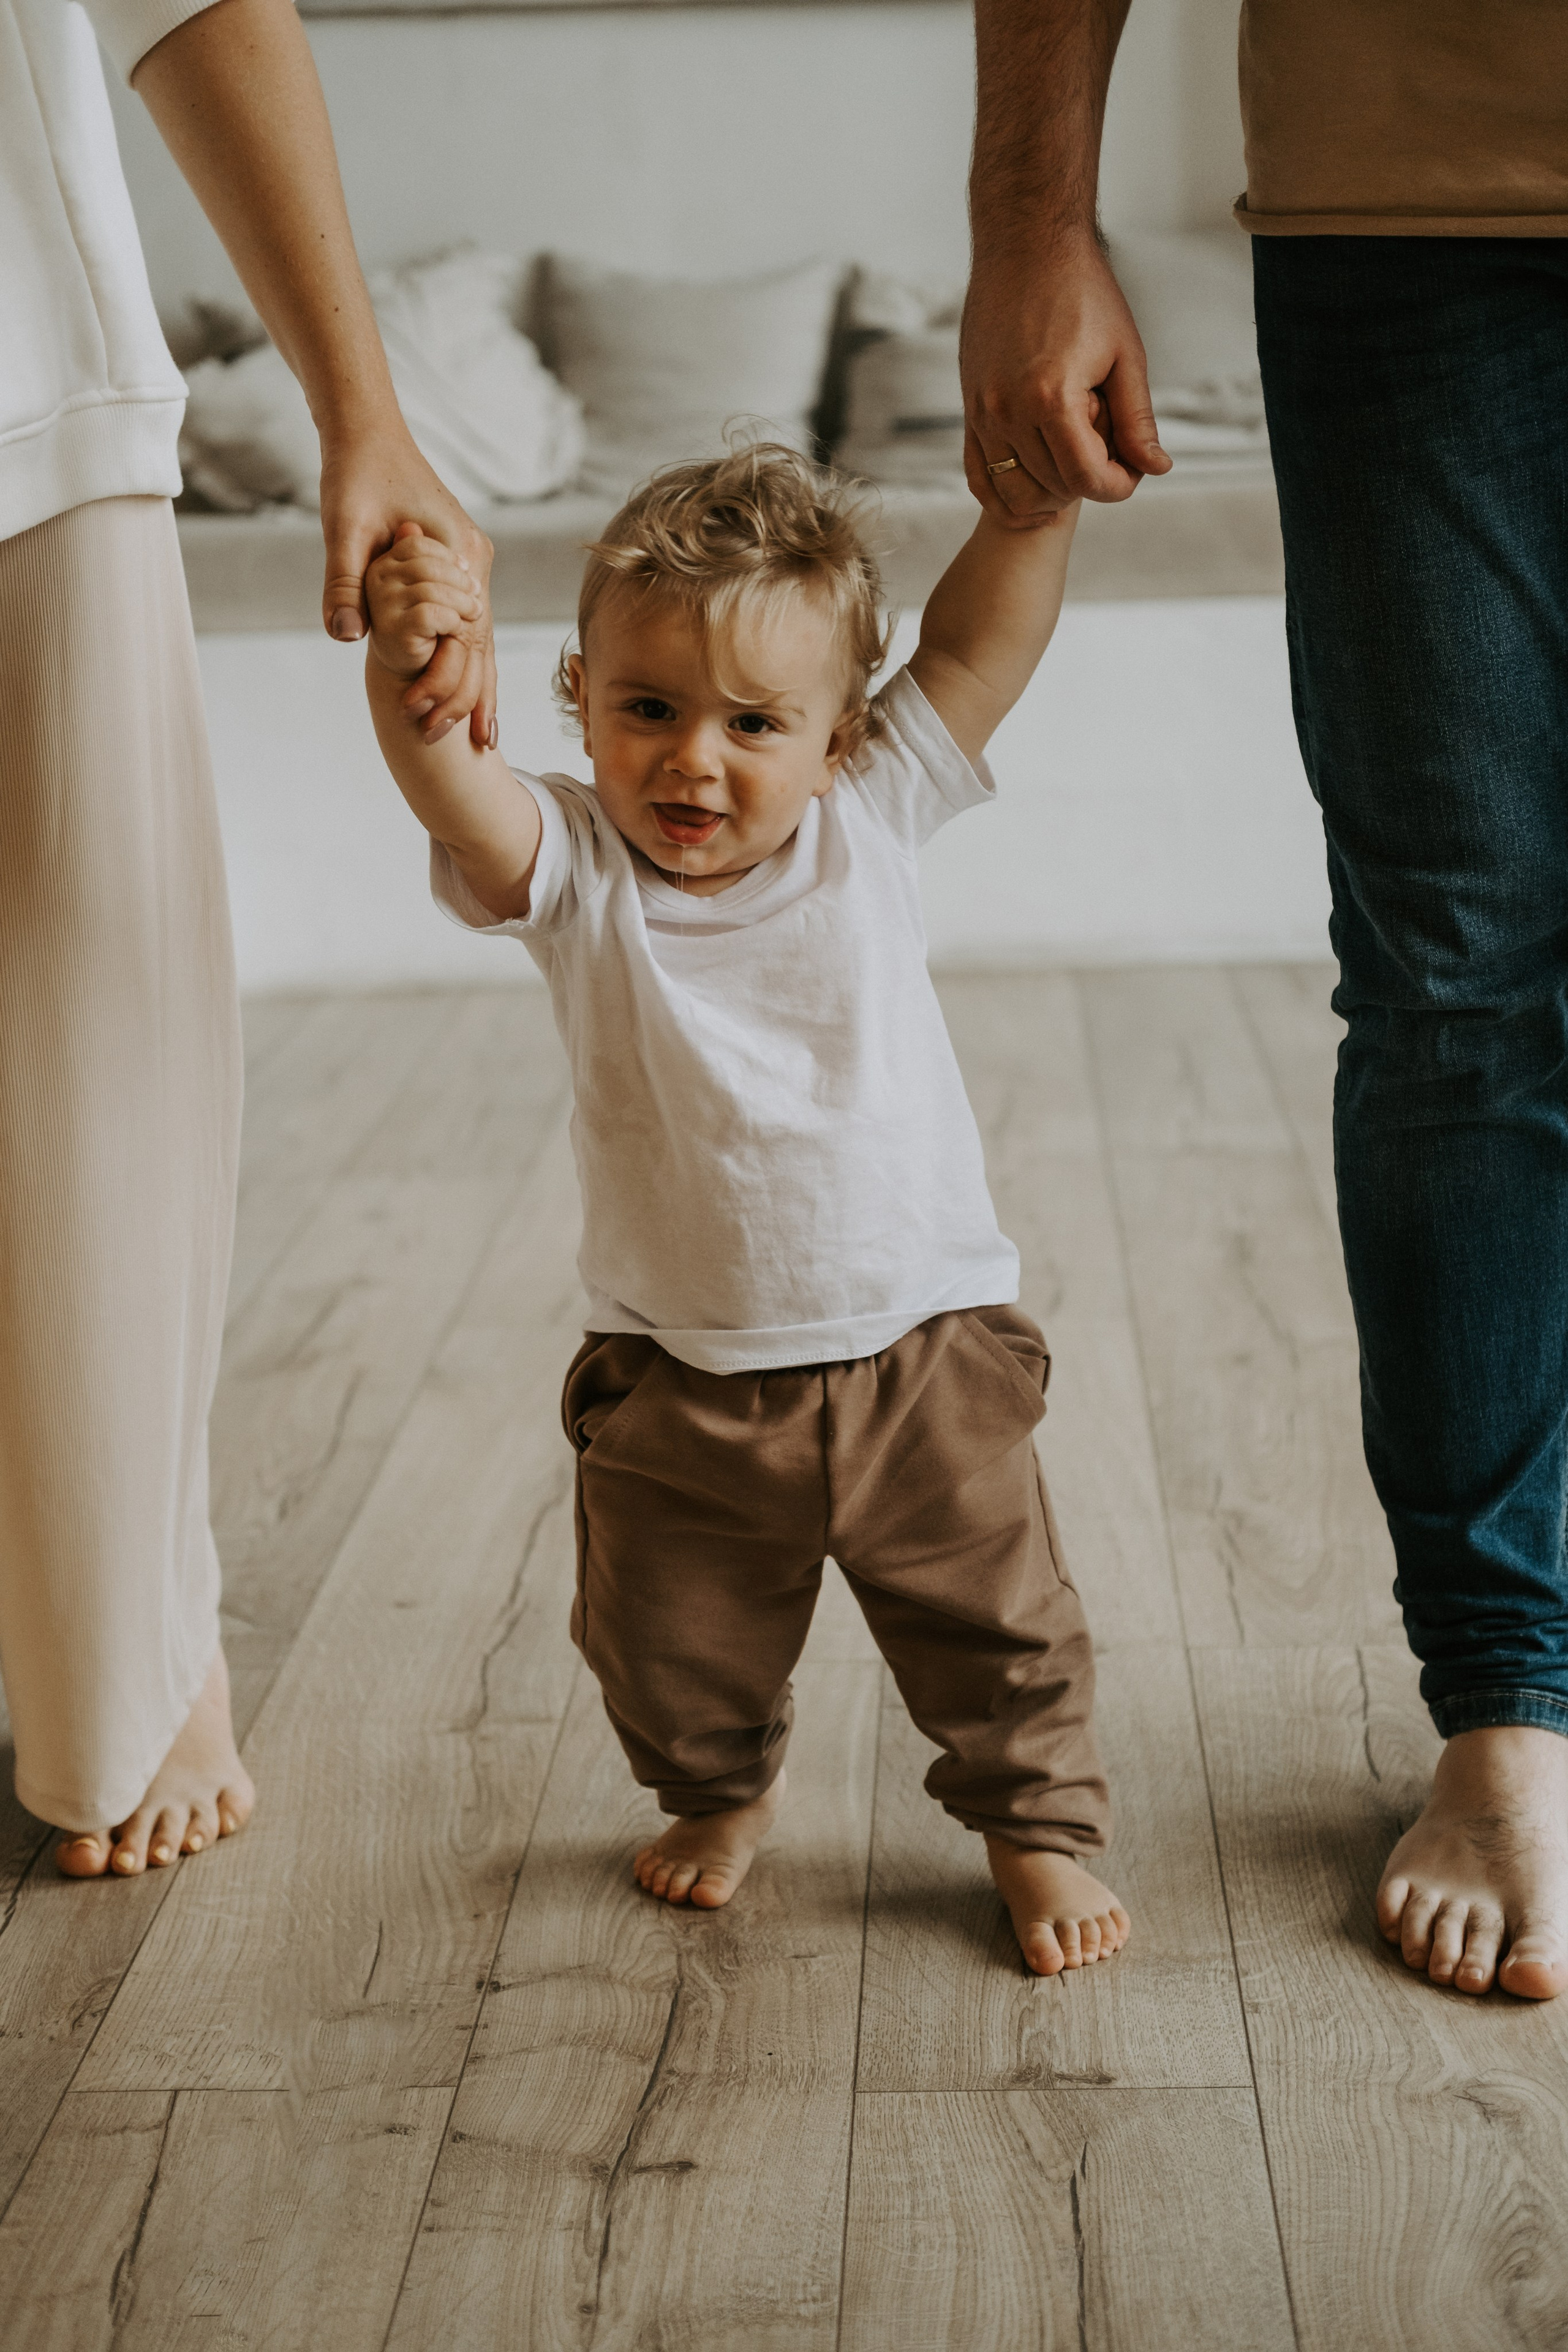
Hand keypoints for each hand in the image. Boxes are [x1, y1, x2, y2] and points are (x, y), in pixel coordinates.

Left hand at [320, 427, 496, 745]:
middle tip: (479, 747)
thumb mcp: (343, 528)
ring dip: (478, 681)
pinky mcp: (458, 562)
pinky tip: (468, 687)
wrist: (366, 431)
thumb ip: (344, 583)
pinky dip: (467, 655)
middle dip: (478, 695)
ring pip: (480, 635)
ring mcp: (471, 563)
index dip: (460, 685)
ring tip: (484, 735)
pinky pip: (467, 620)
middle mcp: (474, 563)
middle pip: (483, 643)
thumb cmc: (355, 474)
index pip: (468, 636)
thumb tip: (343, 636)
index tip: (455, 727)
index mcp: (458, 556)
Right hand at [960, 229, 1169, 526]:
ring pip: (1013, 490)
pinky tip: (1035, 495)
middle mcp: (1009, 411)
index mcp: (1052, 397)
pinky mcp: (969, 408)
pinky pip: (978, 474)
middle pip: (1053, 486)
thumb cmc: (1083, 292)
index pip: (1085, 477)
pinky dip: (1004, 495)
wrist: (1026, 246)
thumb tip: (1157, 468)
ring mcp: (982, 413)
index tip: (1133, 474)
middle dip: (1090, 485)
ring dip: (1050, 493)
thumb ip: (1136, 418)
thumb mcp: (1125, 355)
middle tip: (1113, 462)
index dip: (1117, 487)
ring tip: (1078, 471)